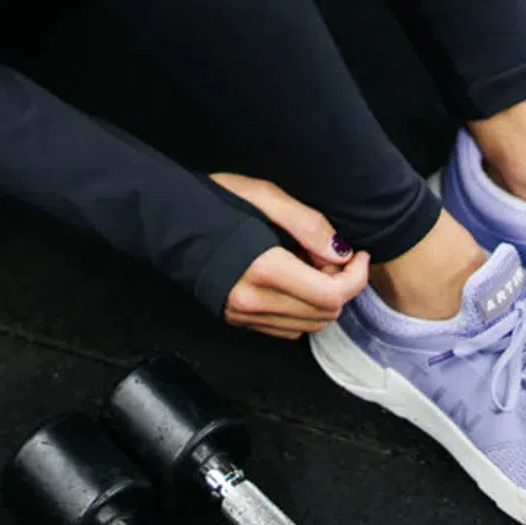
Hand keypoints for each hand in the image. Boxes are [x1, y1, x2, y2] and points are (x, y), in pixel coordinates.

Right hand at [211, 170, 370, 339]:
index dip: (356, 276)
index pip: (331, 294)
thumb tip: (341, 252)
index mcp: (263, 269)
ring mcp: (243, 315)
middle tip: (328, 253)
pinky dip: (302, 309)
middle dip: (340, 285)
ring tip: (308, 265)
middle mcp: (254, 301)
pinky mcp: (237, 320)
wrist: (168, 220)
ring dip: (322, 299)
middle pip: (325, 314)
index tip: (357, 254)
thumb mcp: (263, 195)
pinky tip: (292, 280)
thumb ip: (307, 224)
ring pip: (310, 325)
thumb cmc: (214, 200)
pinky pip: (288, 329)